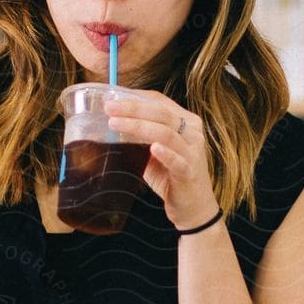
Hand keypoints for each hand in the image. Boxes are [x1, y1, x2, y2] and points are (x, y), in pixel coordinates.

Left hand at [103, 87, 221, 231]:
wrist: (194, 207)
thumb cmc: (171, 176)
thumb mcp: (154, 151)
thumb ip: (140, 137)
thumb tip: (111, 123)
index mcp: (185, 122)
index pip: (160, 101)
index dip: (136, 97)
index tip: (112, 96)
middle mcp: (193, 133)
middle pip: (161, 113)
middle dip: (133, 108)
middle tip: (109, 107)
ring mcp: (193, 152)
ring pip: (166, 133)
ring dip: (139, 126)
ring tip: (116, 124)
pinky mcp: (190, 172)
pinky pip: (177, 161)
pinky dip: (165, 153)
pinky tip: (152, 148)